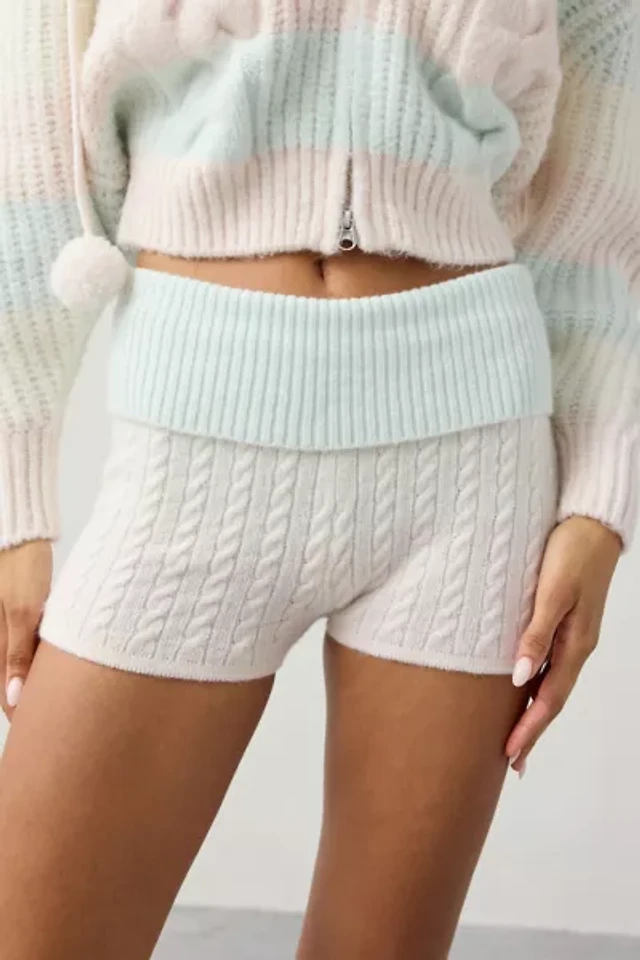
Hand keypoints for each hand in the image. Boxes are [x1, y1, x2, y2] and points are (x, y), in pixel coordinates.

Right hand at [0, 540, 52, 719]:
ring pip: (17, 666)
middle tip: (50, 723)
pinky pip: (24, 647)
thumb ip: (18, 654)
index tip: (38, 734)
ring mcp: (6, 627)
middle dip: (27, 703)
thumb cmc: (21, 566)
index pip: (5, 694)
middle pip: (10, 683)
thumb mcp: (23, 610)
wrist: (21, 533)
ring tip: (55, 700)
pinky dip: (35, 661)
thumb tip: (14, 698)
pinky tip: (50, 666)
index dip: (21, 715)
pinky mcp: (18, 616)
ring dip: (31, 683)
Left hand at [506, 516, 621, 776]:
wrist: (592, 523)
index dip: (530, 729)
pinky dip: (537, 685)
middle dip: (533, 731)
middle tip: (513, 761)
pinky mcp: (566, 621)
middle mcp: (575, 646)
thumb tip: (520, 678)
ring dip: (534, 712)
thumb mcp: (553, 592)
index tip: (510, 755)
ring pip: (552, 684)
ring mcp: (572, 635)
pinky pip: (551, 664)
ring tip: (517, 736)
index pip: (549, 699)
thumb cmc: (571, 552)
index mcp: (574, 644)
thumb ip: (536, 634)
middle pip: (552, 699)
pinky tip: (525, 688)